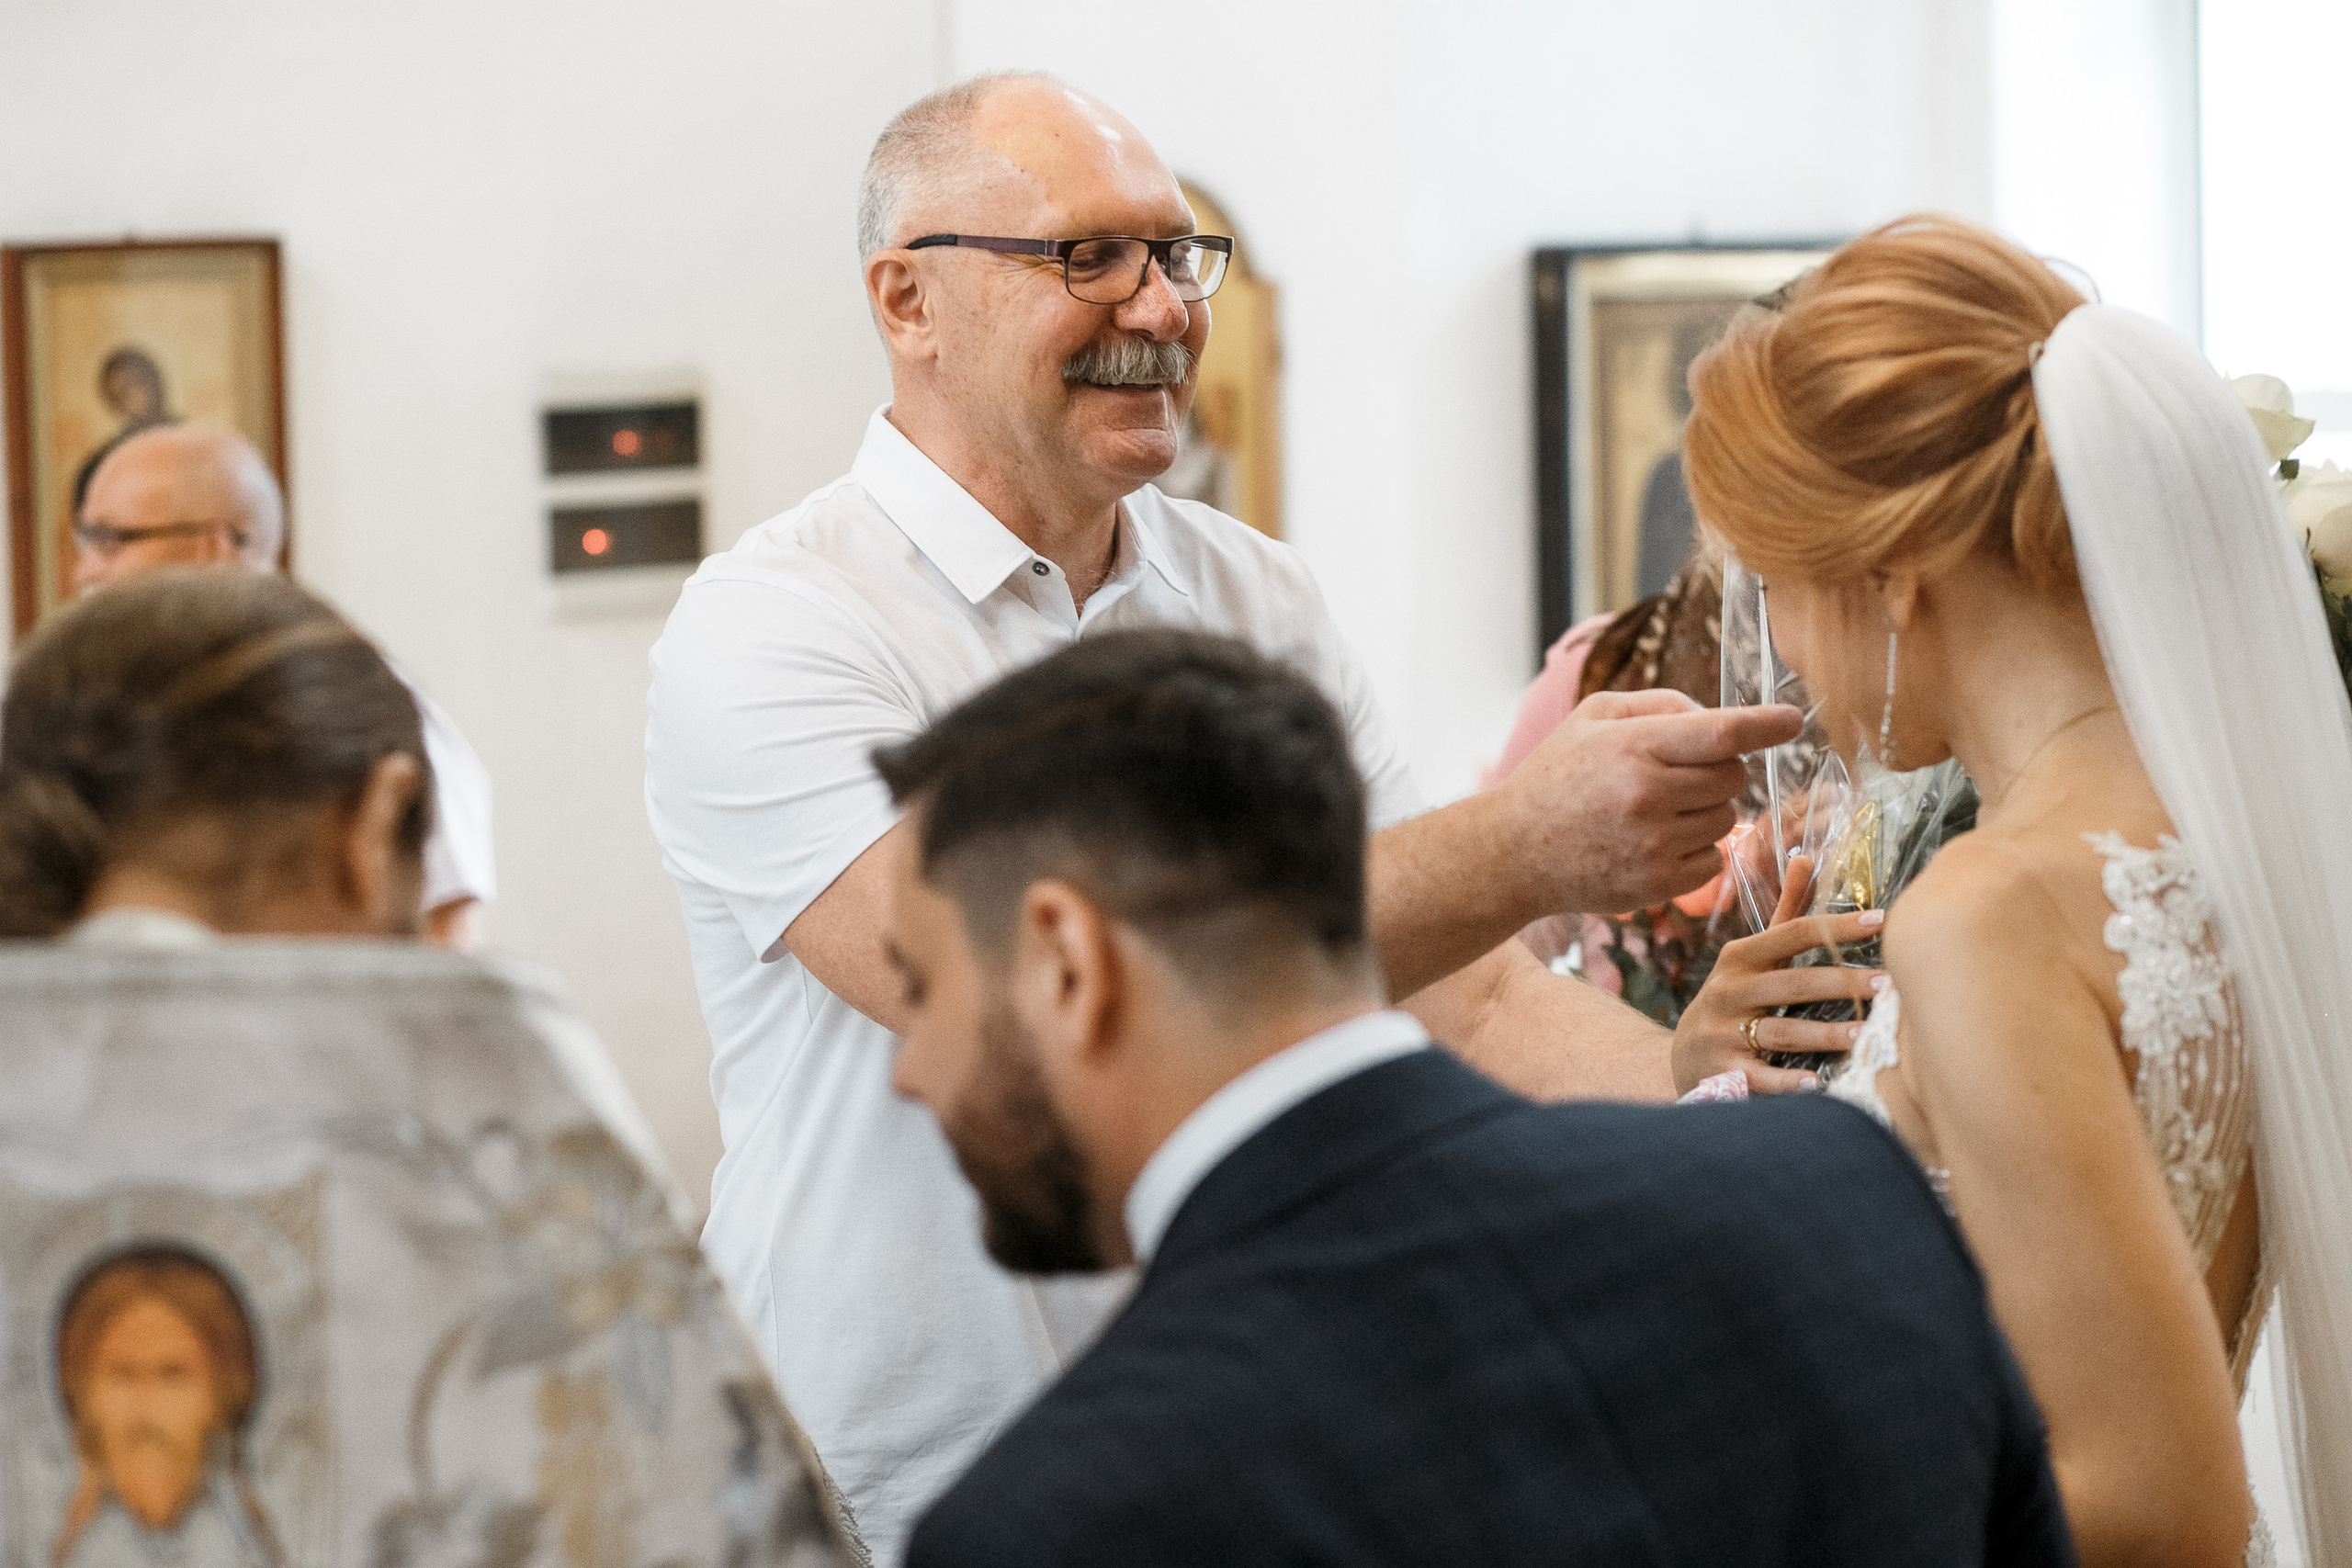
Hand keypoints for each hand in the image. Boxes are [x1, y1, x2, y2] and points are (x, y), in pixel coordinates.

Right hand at [1496, 690, 1801, 916]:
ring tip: (1656, 811)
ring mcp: (1654, 845)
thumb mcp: (1593, 718)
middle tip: (1681, 773)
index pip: (1722, 732)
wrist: (1512, 852)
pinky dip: (1696, 850)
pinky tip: (1655, 843)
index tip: (1793, 720)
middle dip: (1721, 770)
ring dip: (1705, 811)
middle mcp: (1647, 795)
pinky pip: (1713, 860)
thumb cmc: (1556, 776)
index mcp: (1633, 746)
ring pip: (1726, 819)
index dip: (1766, 724)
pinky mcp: (1658, 885)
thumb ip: (1660, 704)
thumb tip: (1717, 719)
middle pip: (1734, 777)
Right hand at [1672, 856, 1886, 1094]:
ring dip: (1824, 1034)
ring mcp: (1722, 1032)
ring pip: (1779, 1032)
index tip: (1882, 921)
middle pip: (1791, 983)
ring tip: (1865, 1035)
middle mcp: (1727, 991)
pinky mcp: (1722, 1072)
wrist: (1683, 1055)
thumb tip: (1806, 857)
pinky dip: (1787, 1081)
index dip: (1836, 927)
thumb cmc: (1733, 999)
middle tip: (1887, 985)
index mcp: (1739, 958)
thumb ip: (1783, 913)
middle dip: (1841, 983)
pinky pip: (1759, 1077)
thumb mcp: (1750, 956)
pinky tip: (1817, 1084)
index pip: (1792, 934)